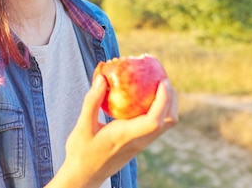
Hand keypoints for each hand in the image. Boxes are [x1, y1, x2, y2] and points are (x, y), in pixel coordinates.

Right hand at [47, 75, 177, 187]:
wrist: (84, 175)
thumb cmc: (80, 151)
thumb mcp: (82, 126)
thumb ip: (92, 102)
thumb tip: (102, 78)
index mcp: (125, 136)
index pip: (154, 121)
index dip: (163, 100)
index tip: (162, 81)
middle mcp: (139, 141)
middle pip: (169, 121)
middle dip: (171, 97)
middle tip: (161, 75)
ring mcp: (142, 143)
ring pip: (167, 123)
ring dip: (168, 102)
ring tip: (156, 82)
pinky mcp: (141, 142)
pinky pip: (158, 123)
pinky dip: (159, 107)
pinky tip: (146, 95)